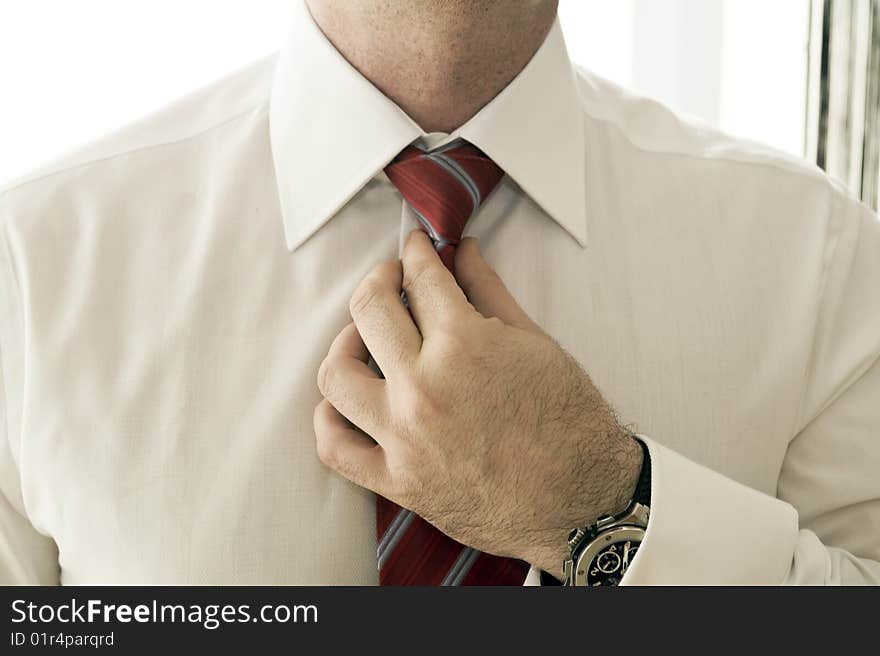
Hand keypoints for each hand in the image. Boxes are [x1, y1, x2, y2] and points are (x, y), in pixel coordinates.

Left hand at [314, 230, 642, 576]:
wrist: (582, 501)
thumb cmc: (569, 423)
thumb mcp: (535, 344)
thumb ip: (489, 292)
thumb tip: (463, 252)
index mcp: (463, 346)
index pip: (422, 278)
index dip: (417, 252)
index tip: (415, 247)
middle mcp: (424, 387)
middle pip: (370, 309)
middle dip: (380, 278)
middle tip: (393, 278)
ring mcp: (404, 437)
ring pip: (336, 374)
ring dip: (345, 343)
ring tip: (365, 339)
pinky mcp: (397, 481)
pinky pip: (335, 448)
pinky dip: (330, 420)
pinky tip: (347, 401)